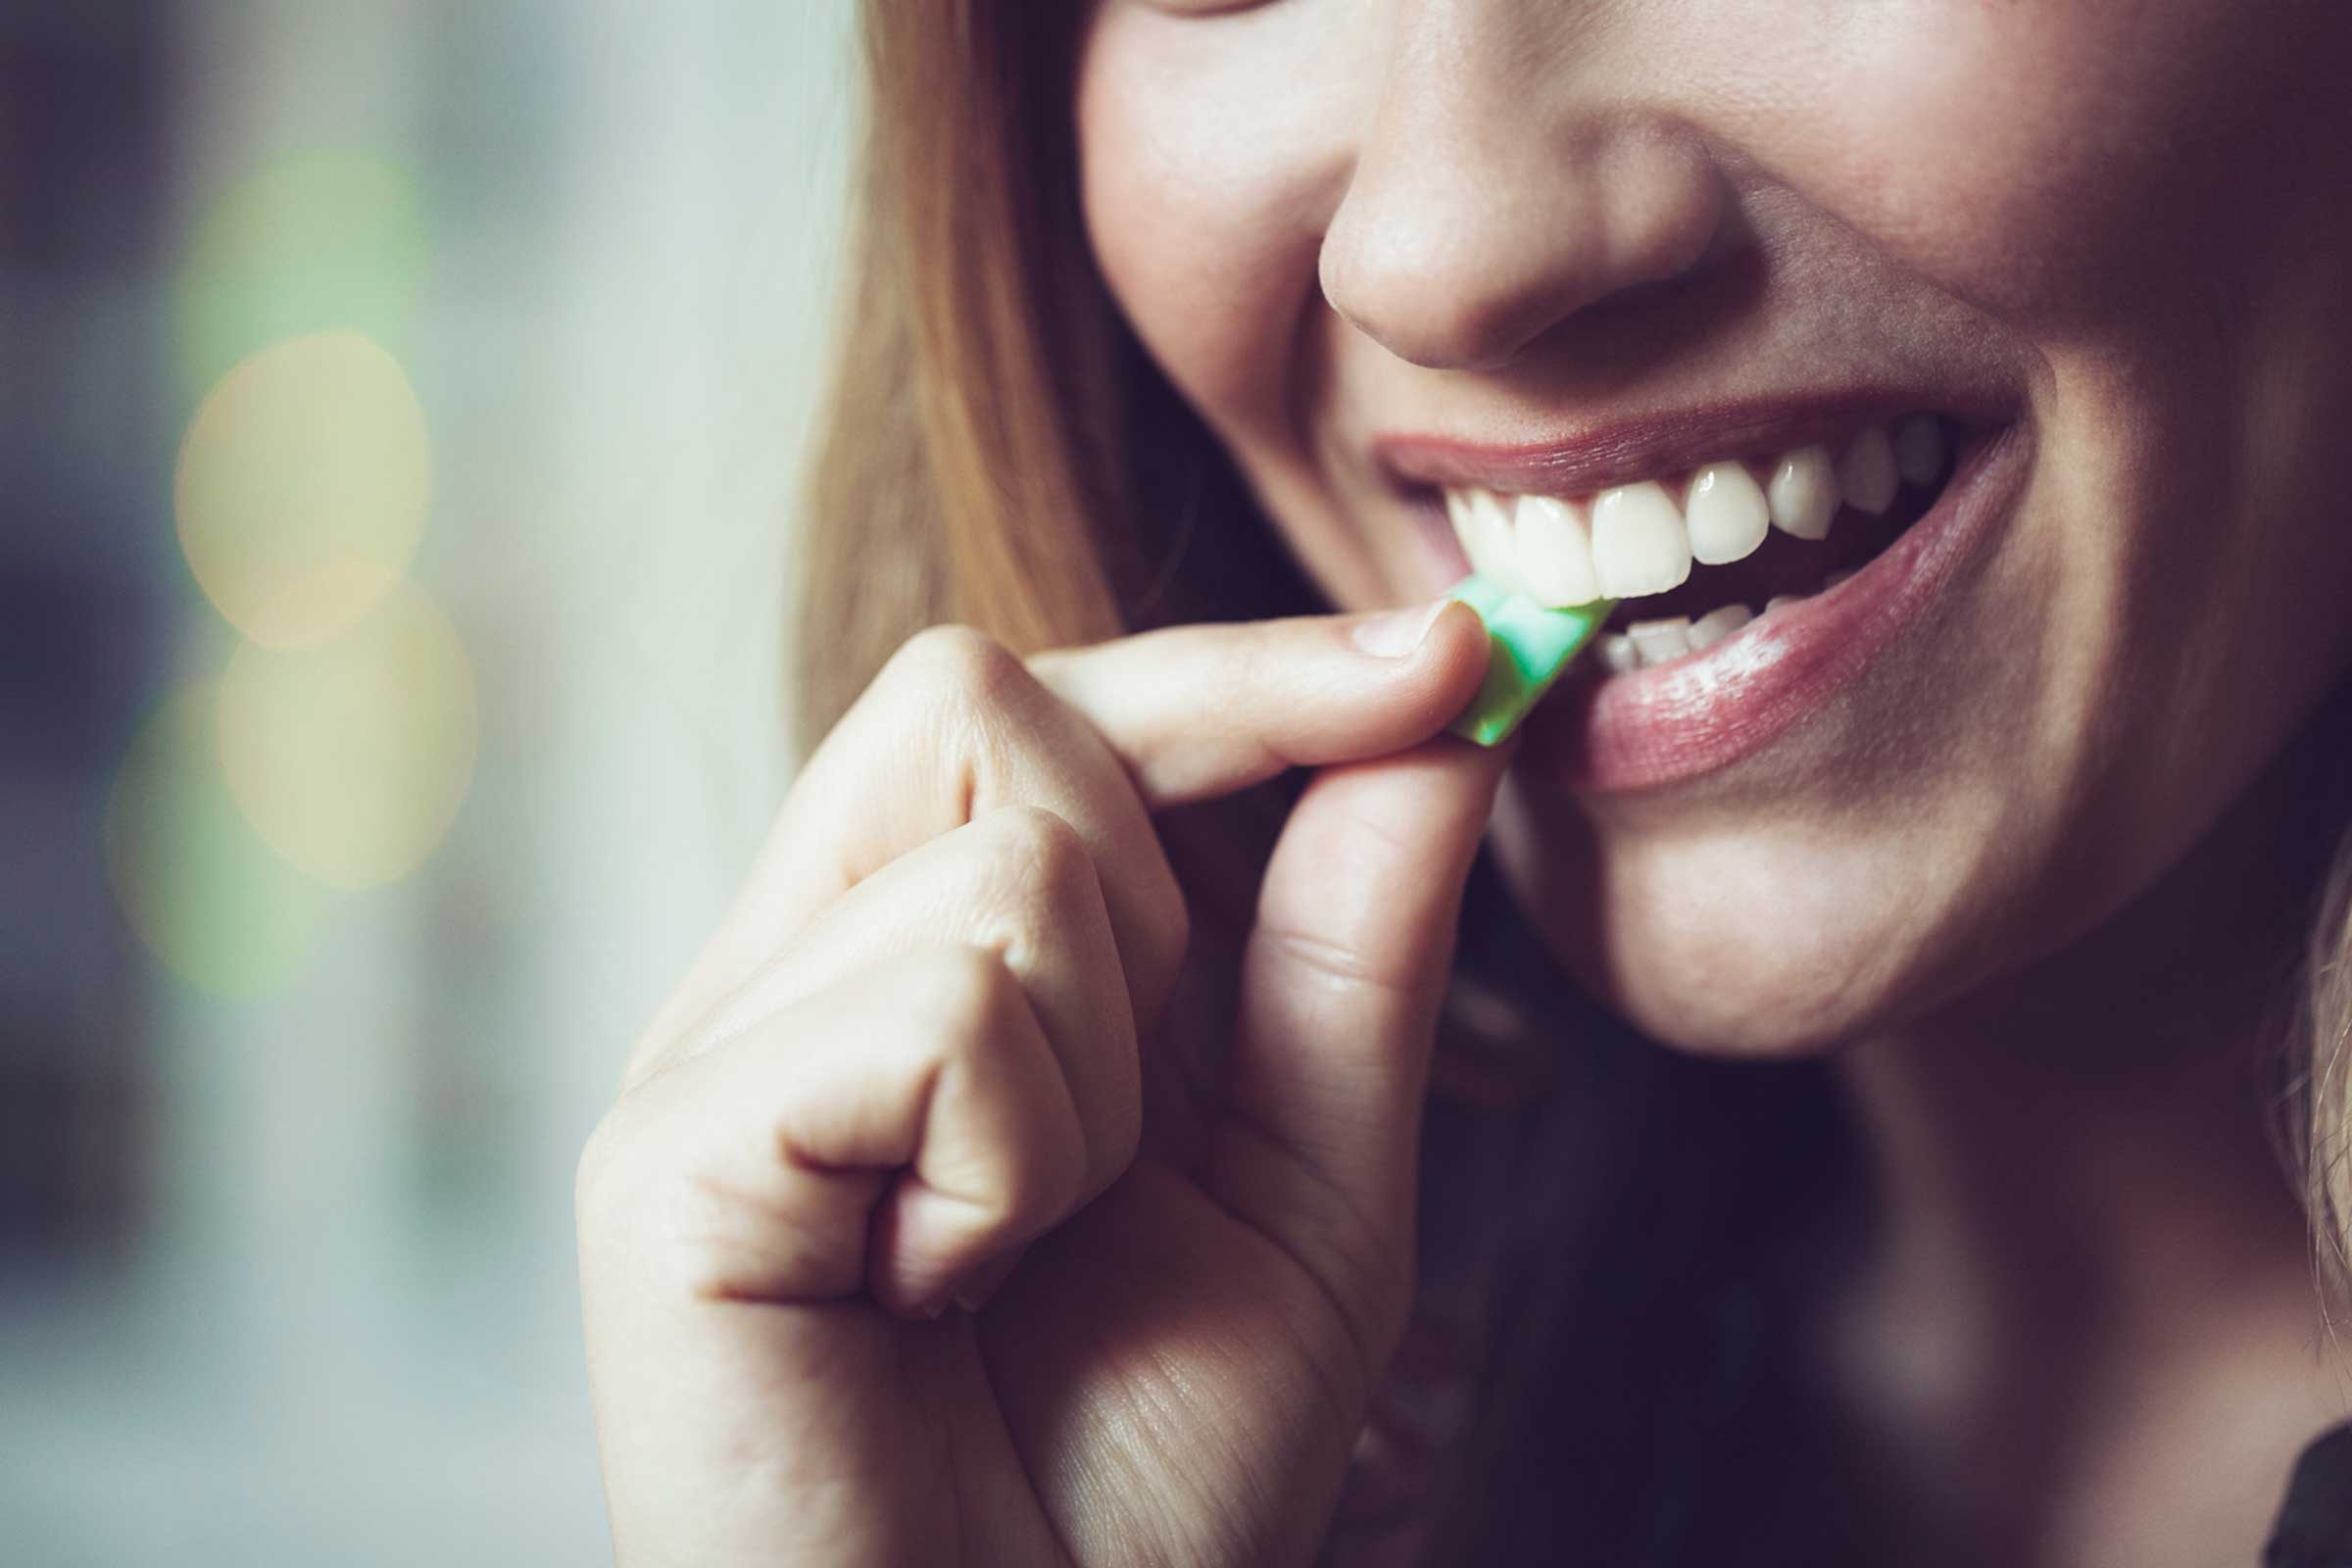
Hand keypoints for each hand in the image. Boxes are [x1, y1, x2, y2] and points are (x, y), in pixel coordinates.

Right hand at [577, 599, 1505, 1565]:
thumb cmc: (1136, 1486)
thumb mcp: (1307, 1185)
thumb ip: (1354, 945)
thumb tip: (1447, 713)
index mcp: (908, 957)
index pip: (1051, 699)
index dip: (1250, 672)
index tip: (1460, 662)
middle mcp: (786, 970)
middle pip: (988, 697)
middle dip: (1158, 891)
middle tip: (1126, 1130)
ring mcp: (707, 1051)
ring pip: (1003, 846)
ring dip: (1105, 1073)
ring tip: (1021, 1250)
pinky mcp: (665, 1154)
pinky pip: (944, 1009)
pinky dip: (1023, 1159)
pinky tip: (944, 1293)